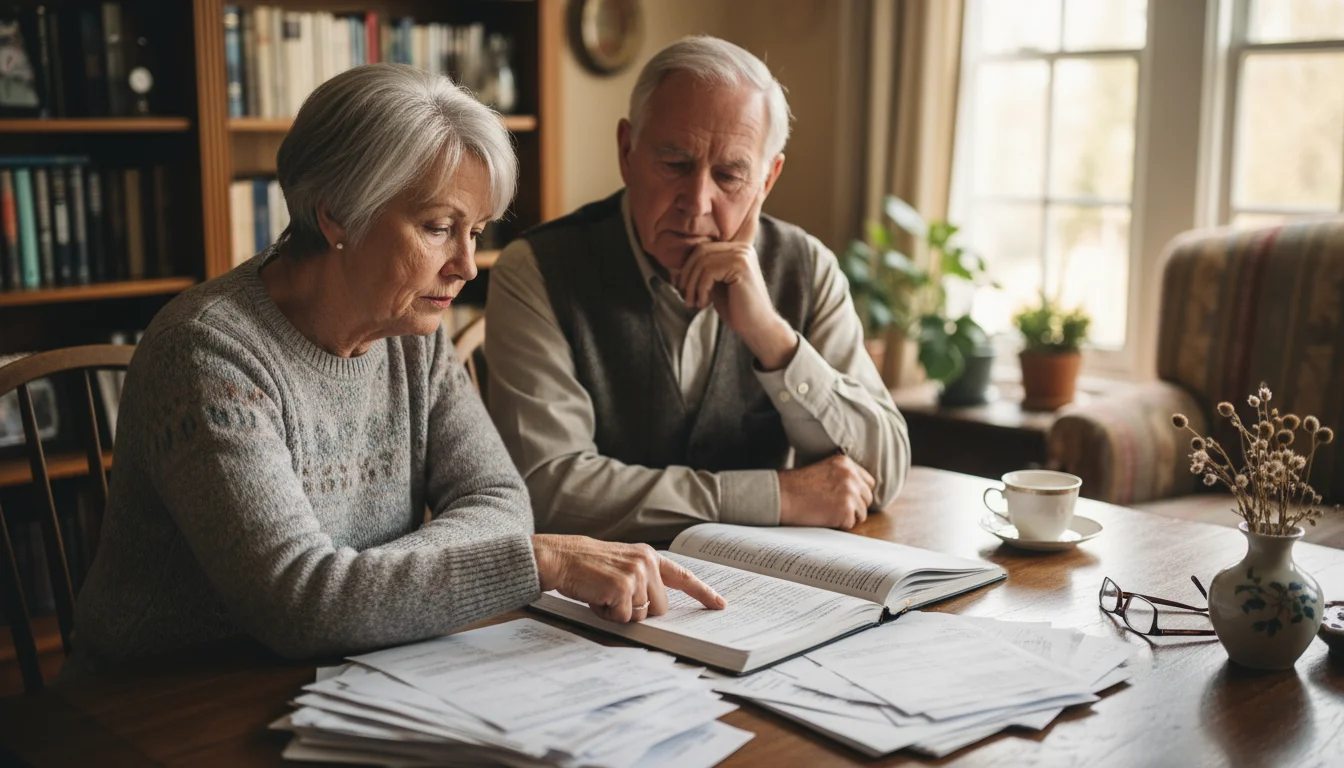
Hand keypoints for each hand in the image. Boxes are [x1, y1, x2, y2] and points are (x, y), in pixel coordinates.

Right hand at [531, 534, 725, 622]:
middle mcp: (646, 563)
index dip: (703, 593)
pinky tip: (596, 598)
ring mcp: (636, 575)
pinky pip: (623, 618)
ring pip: (641, 616)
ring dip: (620, 613)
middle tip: (613, 597)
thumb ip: (643, 580)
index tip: (720, 605)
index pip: (683, 577)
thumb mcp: (621, 564)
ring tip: (602, 594)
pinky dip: (607, 615)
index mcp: (649, 556)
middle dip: (638, 611)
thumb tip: (656, 609)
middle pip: (660, 608)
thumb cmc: (587, 566)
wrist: (561, 557)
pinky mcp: (622, 588)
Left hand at [672, 190, 797, 369]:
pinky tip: (703, 303)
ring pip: (699, 259)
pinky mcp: (740, 263)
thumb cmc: (734, 306)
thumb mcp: (715, 283)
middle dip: (686, 275)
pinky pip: (705, 268)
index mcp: (738, 246)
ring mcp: (742, 252)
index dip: (751, 199)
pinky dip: (698, 288)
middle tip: (687, 298)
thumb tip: (682, 263)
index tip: (763, 177)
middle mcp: (742, 245)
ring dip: (690, 285)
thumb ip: (705, 267)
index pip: (742, 218)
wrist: (755, 326)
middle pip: (698, 248)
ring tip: (694, 302)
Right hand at [778, 453, 876, 529]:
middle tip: (836, 509)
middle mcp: (851, 476)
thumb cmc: (796, 485)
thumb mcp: (822, 469)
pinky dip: (839, 525)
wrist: (782, 495)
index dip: (859, 493)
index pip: (868, 482)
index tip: (848, 499)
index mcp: (846, 463)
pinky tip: (824, 518)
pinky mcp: (845, 510)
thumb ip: (841, 475)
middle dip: (856, 506)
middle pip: (867, 498)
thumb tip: (859, 490)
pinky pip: (851, 523)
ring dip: (848, 517)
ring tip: (828, 513)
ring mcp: (850, 493)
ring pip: (862, 513)